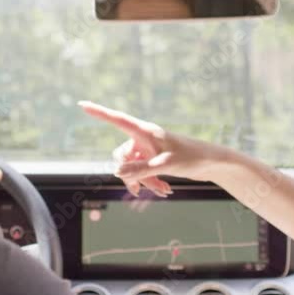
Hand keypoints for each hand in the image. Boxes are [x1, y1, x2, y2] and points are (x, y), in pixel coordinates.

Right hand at [78, 101, 230, 197]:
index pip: (116, 119)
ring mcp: (149, 150)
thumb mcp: (165, 165)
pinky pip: (142, 173)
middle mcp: (144, 138)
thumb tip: (116, 173)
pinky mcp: (155, 160)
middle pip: (121, 156)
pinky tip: (165, 190)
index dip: (98, 112)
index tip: (81, 104)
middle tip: (143, 189)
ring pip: (132, 168)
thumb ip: (140, 169)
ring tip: (161, 190)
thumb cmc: (192, 157)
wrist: (213, 163)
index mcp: (145, 131)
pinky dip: (150, 183)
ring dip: (143, 182)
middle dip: (130, 174)